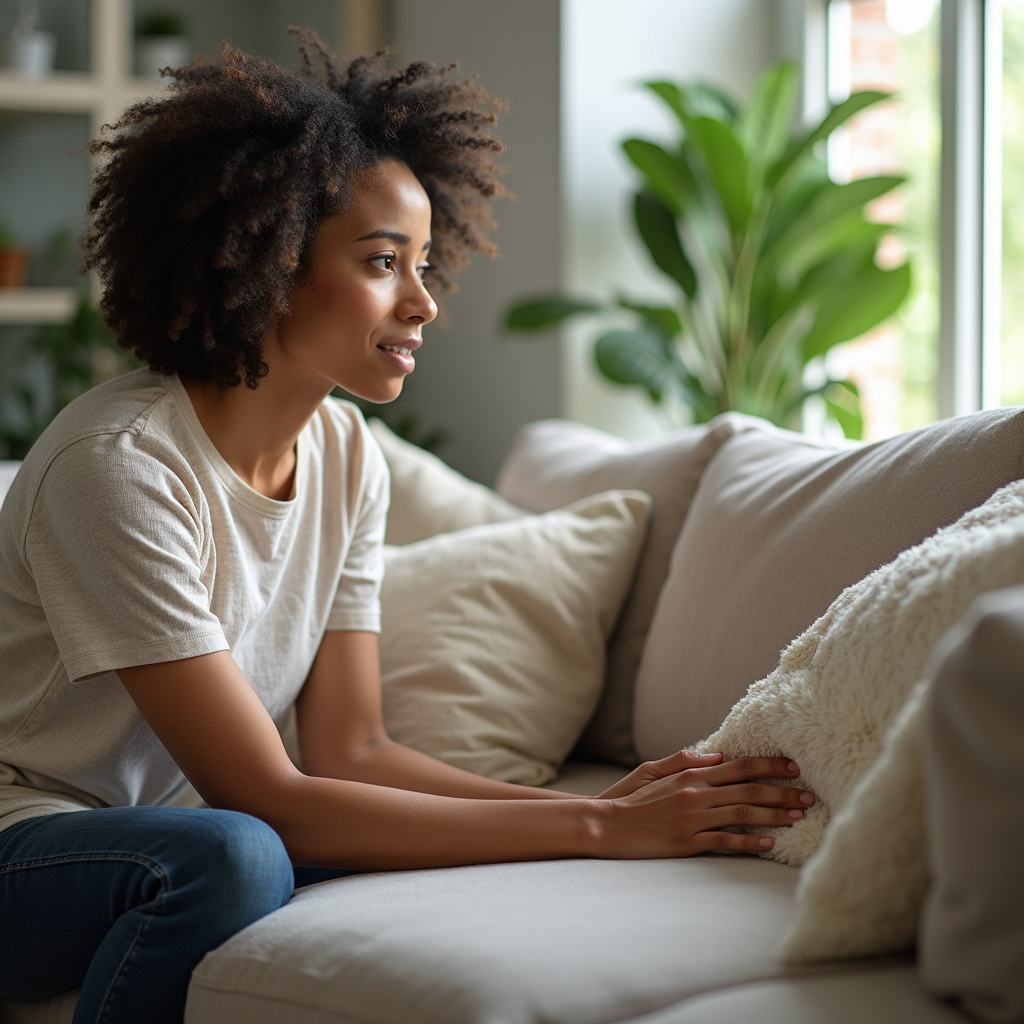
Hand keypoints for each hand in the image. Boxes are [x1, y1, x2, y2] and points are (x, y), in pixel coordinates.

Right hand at [599, 752, 815, 857]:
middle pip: (748, 790)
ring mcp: (692, 819)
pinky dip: (749, 842)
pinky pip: (725, 842)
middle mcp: (695, 794)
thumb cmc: (627, 798)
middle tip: (808, 796)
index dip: (768, 766)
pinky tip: (769, 844)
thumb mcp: (651, 769)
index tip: (793, 767)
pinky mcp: (687, 843)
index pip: (738, 766)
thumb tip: (715, 755)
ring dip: (774, 816)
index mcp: (690, 775)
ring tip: (797, 818)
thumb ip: (684, 760)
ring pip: (743, 815)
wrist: (605, 825)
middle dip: (783, 792)